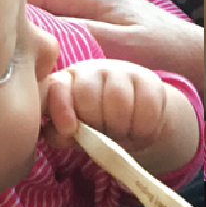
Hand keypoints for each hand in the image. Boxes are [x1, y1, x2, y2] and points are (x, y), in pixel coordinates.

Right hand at [26, 0, 202, 93]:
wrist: (205, 62)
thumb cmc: (167, 53)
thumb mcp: (123, 44)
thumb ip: (86, 34)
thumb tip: (48, 32)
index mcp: (105, 2)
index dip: (29, 5)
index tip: (4, 15)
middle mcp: (109, 4)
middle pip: (64, 5)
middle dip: (39, 16)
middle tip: (15, 35)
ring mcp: (119, 18)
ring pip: (78, 19)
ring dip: (57, 29)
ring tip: (37, 48)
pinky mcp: (128, 34)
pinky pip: (91, 33)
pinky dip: (76, 40)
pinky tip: (71, 57)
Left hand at [42, 59, 167, 153]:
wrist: (137, 121)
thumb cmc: (98, 128)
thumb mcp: (76, 135)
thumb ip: (62, 135)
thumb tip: (61, 134)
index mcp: (66, 82)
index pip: (58, 87)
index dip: (62, 107)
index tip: (69, 129)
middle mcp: (91, 70)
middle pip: (88, 94)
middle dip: (96, 122)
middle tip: (104, 135)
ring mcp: (120, 71)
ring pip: (118, 100)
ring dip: (120, 128)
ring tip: (122, 134)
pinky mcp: (147, 78)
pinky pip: (146, 107)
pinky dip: (142, 128)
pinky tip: (139, 130)